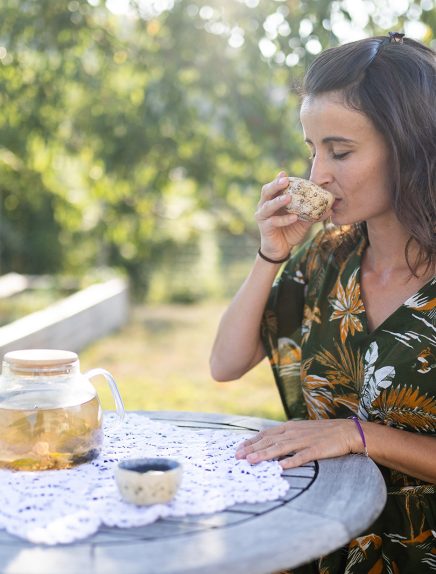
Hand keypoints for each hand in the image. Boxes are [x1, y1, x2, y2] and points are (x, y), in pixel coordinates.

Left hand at [235, 419, 362, 468]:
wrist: (347, 431)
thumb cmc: (322, 433)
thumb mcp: (301, 431)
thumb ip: (286, 436)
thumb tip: (270, 444)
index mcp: (289, 427)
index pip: (265, 434)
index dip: (251, 441)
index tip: (238, 449)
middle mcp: (294, 432)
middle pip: (269, 440)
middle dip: (252, 448)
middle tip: (237, 457)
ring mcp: (305, 440)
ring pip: (281, 448)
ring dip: (265, 454)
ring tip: (252, 460)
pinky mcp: (317, 449)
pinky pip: (302, 456)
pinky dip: (292, 461)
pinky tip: (282, 466)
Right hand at [255, 171, 313, 260]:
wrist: (281, 249)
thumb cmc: (290, 231)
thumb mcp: (303, 220)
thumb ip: (312, 213)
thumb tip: (330, 208)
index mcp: (274, 200)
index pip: (274, 186)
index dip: (278, 179)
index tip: (284, 173)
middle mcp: (265, 205)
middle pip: (266, 191)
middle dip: (275, 185)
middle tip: (285, 181)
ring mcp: (263, 216)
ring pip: (268, 206)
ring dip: (278, 201)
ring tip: (289, 198)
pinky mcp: (264, 227)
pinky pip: (274, 222)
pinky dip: (284, 219)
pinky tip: (294, 217)